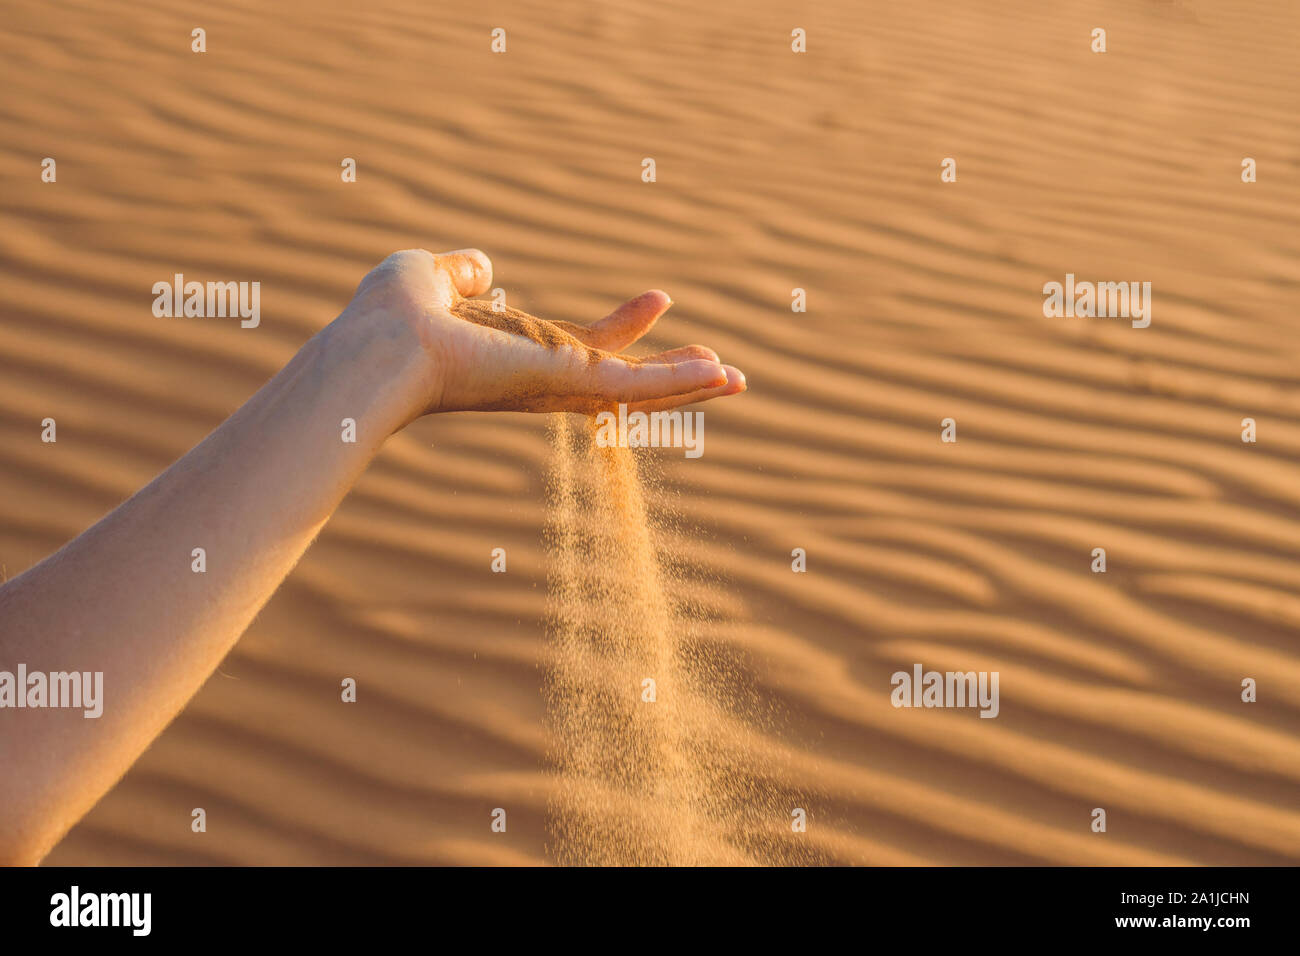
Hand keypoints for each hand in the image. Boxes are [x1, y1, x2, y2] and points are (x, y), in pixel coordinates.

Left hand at [332, 248, 745, 424]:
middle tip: (725, 372)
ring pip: (637, 392)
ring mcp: (557, 385)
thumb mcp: (430, 276)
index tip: (661, 298)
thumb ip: (459, 272)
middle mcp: (543, 379)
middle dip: (674, 377)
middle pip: (625, 381)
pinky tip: (720, 373)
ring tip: (738, 378)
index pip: (585, 344)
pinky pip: (633, 387)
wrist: (380, 345)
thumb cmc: (390, 317)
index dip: (625, 325)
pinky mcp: (567, 383)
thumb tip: (481, 267)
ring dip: (688, 384)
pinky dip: (678, 381)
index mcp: (518, 355)